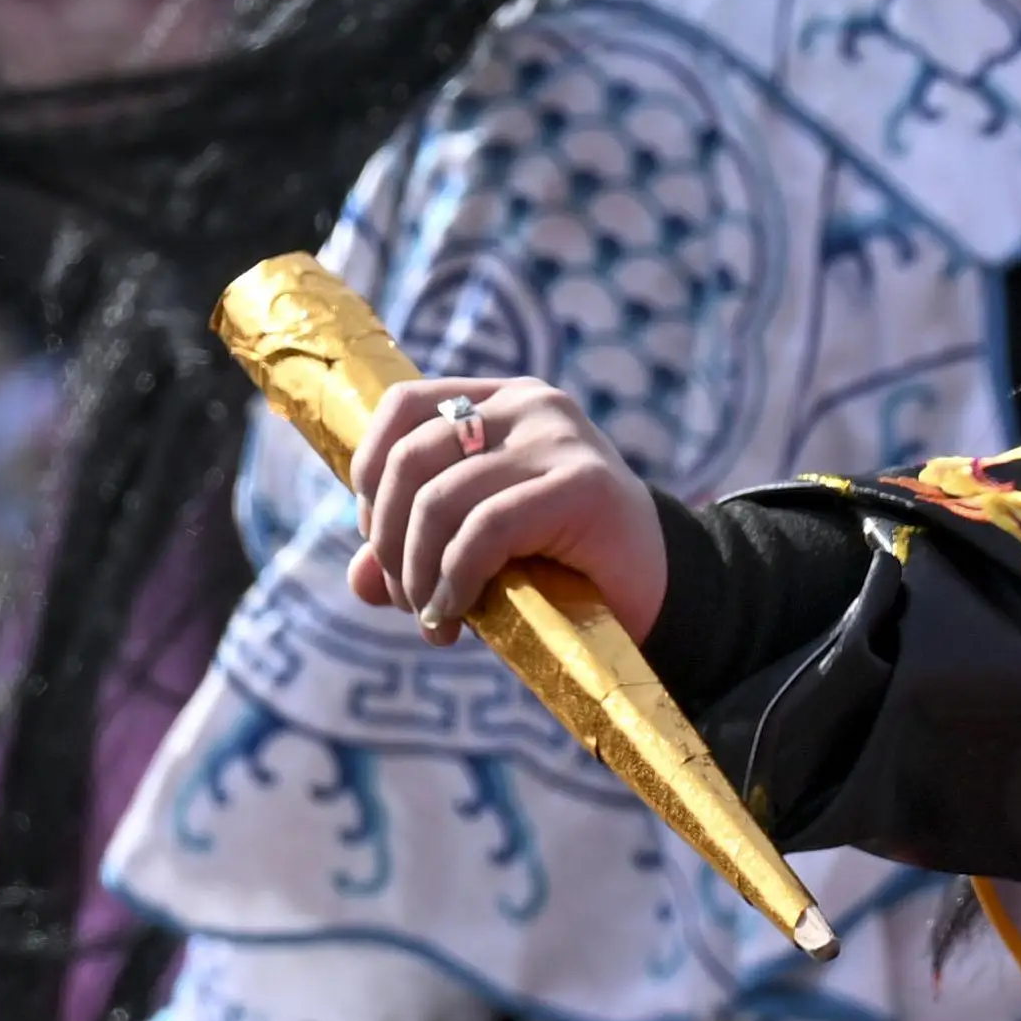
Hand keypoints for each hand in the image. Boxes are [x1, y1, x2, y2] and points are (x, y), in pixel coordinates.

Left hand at [345, 371, 670, 642]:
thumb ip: (415, 552)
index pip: (403, 405)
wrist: (662, 594)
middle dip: (388, 542)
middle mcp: (531, 405)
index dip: (369, 474)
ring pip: (439, 499)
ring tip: (432, 619)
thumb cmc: (566, 568)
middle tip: (406, 601)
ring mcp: (560, 439)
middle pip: (409, 459)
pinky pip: (485, 530)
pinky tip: (456, 617)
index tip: (377, 540)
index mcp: (502, 401)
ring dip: (417, 573)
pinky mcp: (582, 485)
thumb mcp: (478, 551)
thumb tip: (358, 579)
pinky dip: (454, 580)